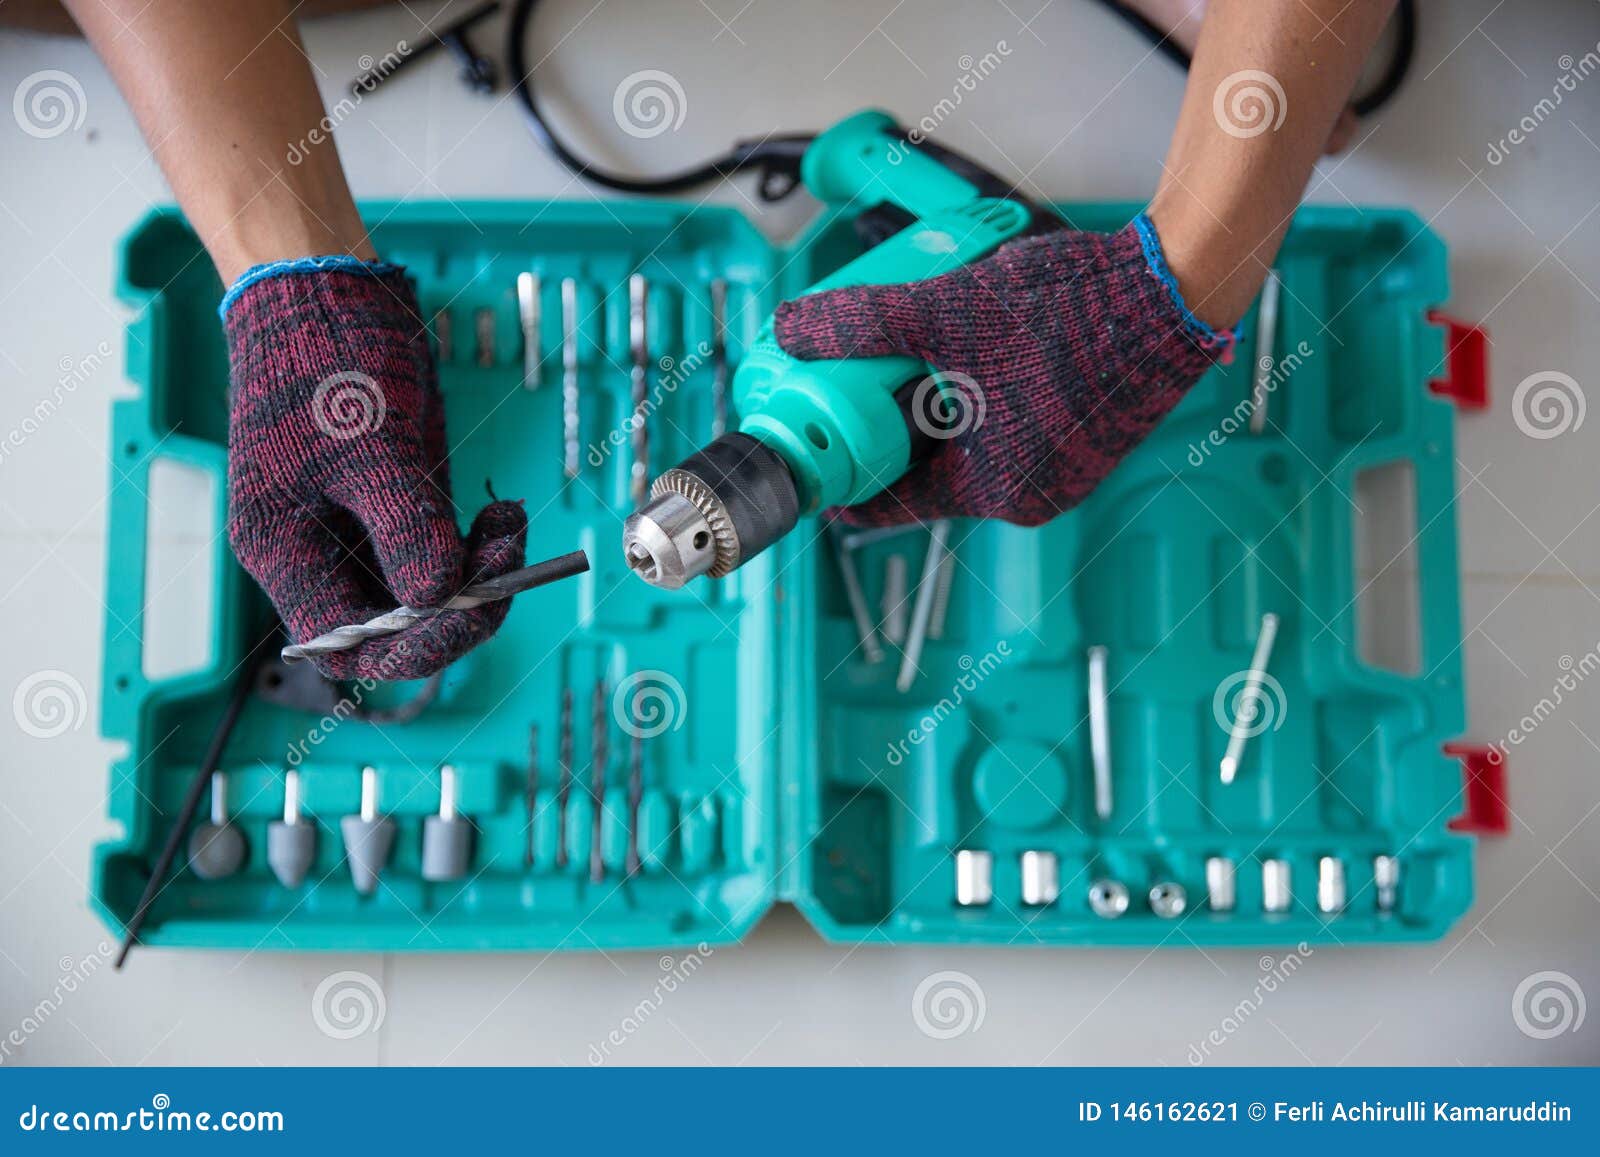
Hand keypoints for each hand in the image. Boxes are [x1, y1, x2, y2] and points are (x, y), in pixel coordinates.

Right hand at [224, 263, 526, 679]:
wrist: (327, 291)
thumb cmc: (328, 360)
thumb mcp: (373, 449)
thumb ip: (407, 529)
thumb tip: (439, 598)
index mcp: (286, 551)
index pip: (350, 645)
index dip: (414, 648)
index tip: (473, 610)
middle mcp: (319, 550)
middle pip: (396, 626)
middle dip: (461, 604)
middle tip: (510, 560)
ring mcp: (359, 528)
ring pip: (427, 590)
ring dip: (480, 572)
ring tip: (510, 524)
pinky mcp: (395, 504)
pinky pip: (440, 550)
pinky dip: (478, 544)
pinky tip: (504, 514)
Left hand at [773, 216, 1229, 526]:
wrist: (1175, 290)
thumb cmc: (1073, 311)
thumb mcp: (946, 311)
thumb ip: (863, 324)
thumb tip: (791, 331)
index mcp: (995, 489)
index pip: (896, 505)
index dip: (849, 482)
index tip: (817, 469)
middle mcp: (1032, 493)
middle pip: (932, 474)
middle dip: (890, 434)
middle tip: (855, 394)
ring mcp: (1064, 469)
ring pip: (973, 449)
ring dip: (938, 413)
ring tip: (912, 362)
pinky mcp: (1087, 438)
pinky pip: (1013, 431)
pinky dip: (981, 403)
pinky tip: (972, 356)